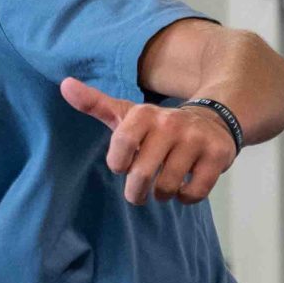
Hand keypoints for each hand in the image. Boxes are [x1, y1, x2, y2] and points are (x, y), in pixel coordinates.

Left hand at [59, 77, 234, 205]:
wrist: (213, 120)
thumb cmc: (158, 126)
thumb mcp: (127, 114)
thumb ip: (95, 104)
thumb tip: (65, 84)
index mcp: (145, 114)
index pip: (121, 149)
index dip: (119, 165)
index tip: (124, 165)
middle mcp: (171, 123)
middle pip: (142, 174)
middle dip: (136, 192)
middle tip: (138, 192)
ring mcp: (197, 139)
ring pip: (168, 186)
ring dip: (161, 195)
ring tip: (163, 187)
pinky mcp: (219, 155)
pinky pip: (194, 192)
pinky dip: (185, 197)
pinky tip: (184, 188)